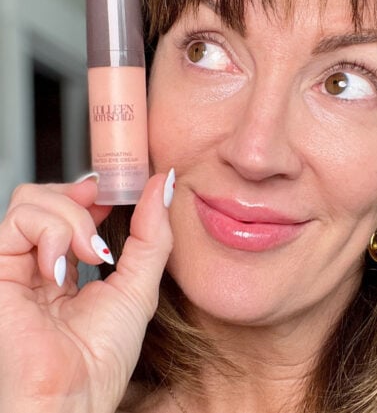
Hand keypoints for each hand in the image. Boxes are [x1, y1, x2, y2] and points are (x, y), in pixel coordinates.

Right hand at [0, 173, 173, 411]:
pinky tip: (62, 267)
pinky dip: (50, 231)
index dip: (95, 190)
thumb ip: (152, 233)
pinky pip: (17, 219)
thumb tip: (162, 183)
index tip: (119, 195)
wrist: (74, 399)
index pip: (72, 204)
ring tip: (87, 253)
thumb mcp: (140, 286)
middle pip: (49, 193)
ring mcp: (16, 265)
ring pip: (32, 198)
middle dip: (83, 198)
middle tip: (103, 224)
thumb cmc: (102, 360)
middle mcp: (38, 261)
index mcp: (68, 265)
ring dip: (70, 216)